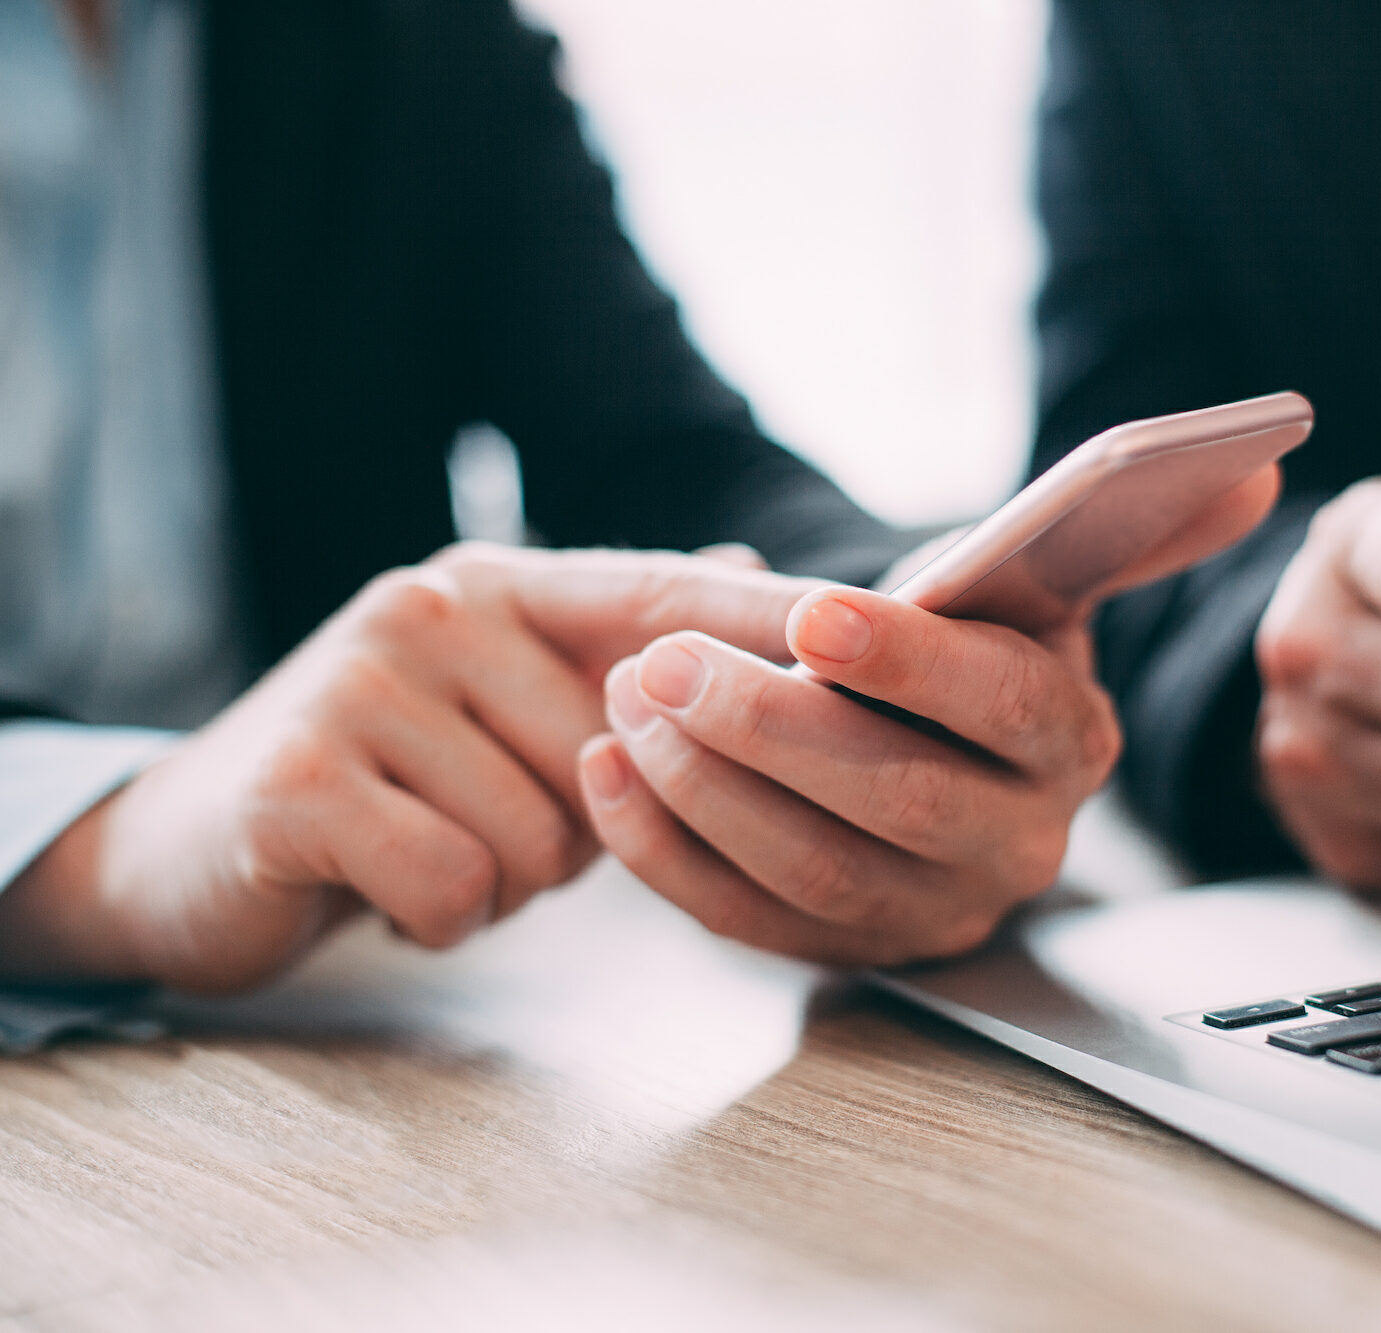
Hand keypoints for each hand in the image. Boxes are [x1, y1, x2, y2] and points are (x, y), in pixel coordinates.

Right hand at [0, 545, 818, 992]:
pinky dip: (443, 914)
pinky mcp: (308, 779)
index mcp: (506, 585)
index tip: (893, 630)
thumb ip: (621, 649)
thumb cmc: (395, 781)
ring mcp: (366, 681)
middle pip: (622, 757)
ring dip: (512, 879)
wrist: (200, 844)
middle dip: (585, 827)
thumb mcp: (511, 704)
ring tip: (435, 842)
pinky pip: (464, 884)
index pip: (670, 596)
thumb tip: (747, 568)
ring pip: (550, 833)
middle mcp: (440, 606)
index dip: (781, 619)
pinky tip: (390, 885)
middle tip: (488, 815)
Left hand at [577, 467, 1281, 964]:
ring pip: (814, 870)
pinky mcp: (846, 952)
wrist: (931, 742)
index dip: (908, 662)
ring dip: (704, 788)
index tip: (810, 611)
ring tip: (628, 700)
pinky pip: (748, 920)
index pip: (1002, 707)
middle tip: (666, 661)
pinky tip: (609, 771)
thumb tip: (1253, 462)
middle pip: (896, 802)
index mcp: (1069, 743)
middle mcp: (1018, 846)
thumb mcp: (1040, 582)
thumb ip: (1132, 524)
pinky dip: (666, 852)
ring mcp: (930, 913)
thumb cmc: (972, 647)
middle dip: (772, 730)